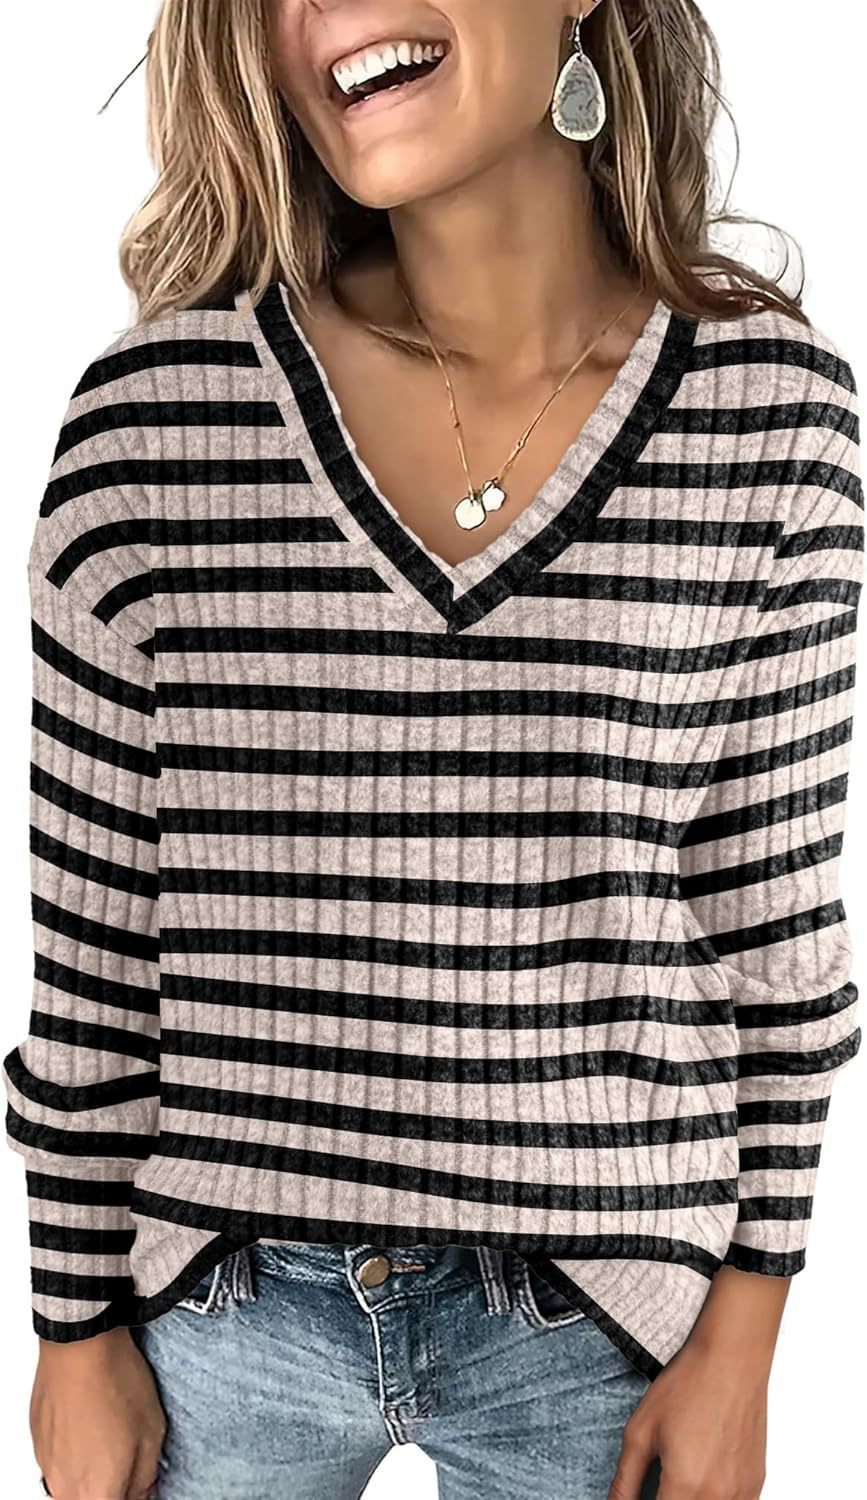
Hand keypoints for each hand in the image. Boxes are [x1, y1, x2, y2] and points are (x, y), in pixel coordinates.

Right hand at [31, 1326, 166, 1499]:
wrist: (81, 1346)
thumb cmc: (114, 1382)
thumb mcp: (153, 1431)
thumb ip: (146, 1476)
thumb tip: (143, 1492)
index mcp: (98, 1492)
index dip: (134, 1494)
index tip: (140, 1481)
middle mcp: (66, 1487)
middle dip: (111, 1487)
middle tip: (127, 1459)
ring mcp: (48, 1466)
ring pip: (74, 1487)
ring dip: (92, 1472)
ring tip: (109, 1435)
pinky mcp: (39, 1445)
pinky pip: (59, 1463)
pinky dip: (75, 1452)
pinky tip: (90, 1423)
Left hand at [608, 1266, 790, 1499]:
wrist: (731, 1359)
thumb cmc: (688, 1386)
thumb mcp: (640, 1432)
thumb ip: (625, 1481)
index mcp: (685, 1487)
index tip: (643, 1496)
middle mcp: (718, 1497)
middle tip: (660, 1485)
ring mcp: (742, 1493)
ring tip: (681, 1477)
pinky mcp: (755, 1484)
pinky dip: (714, 1499)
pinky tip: (702, 1480)